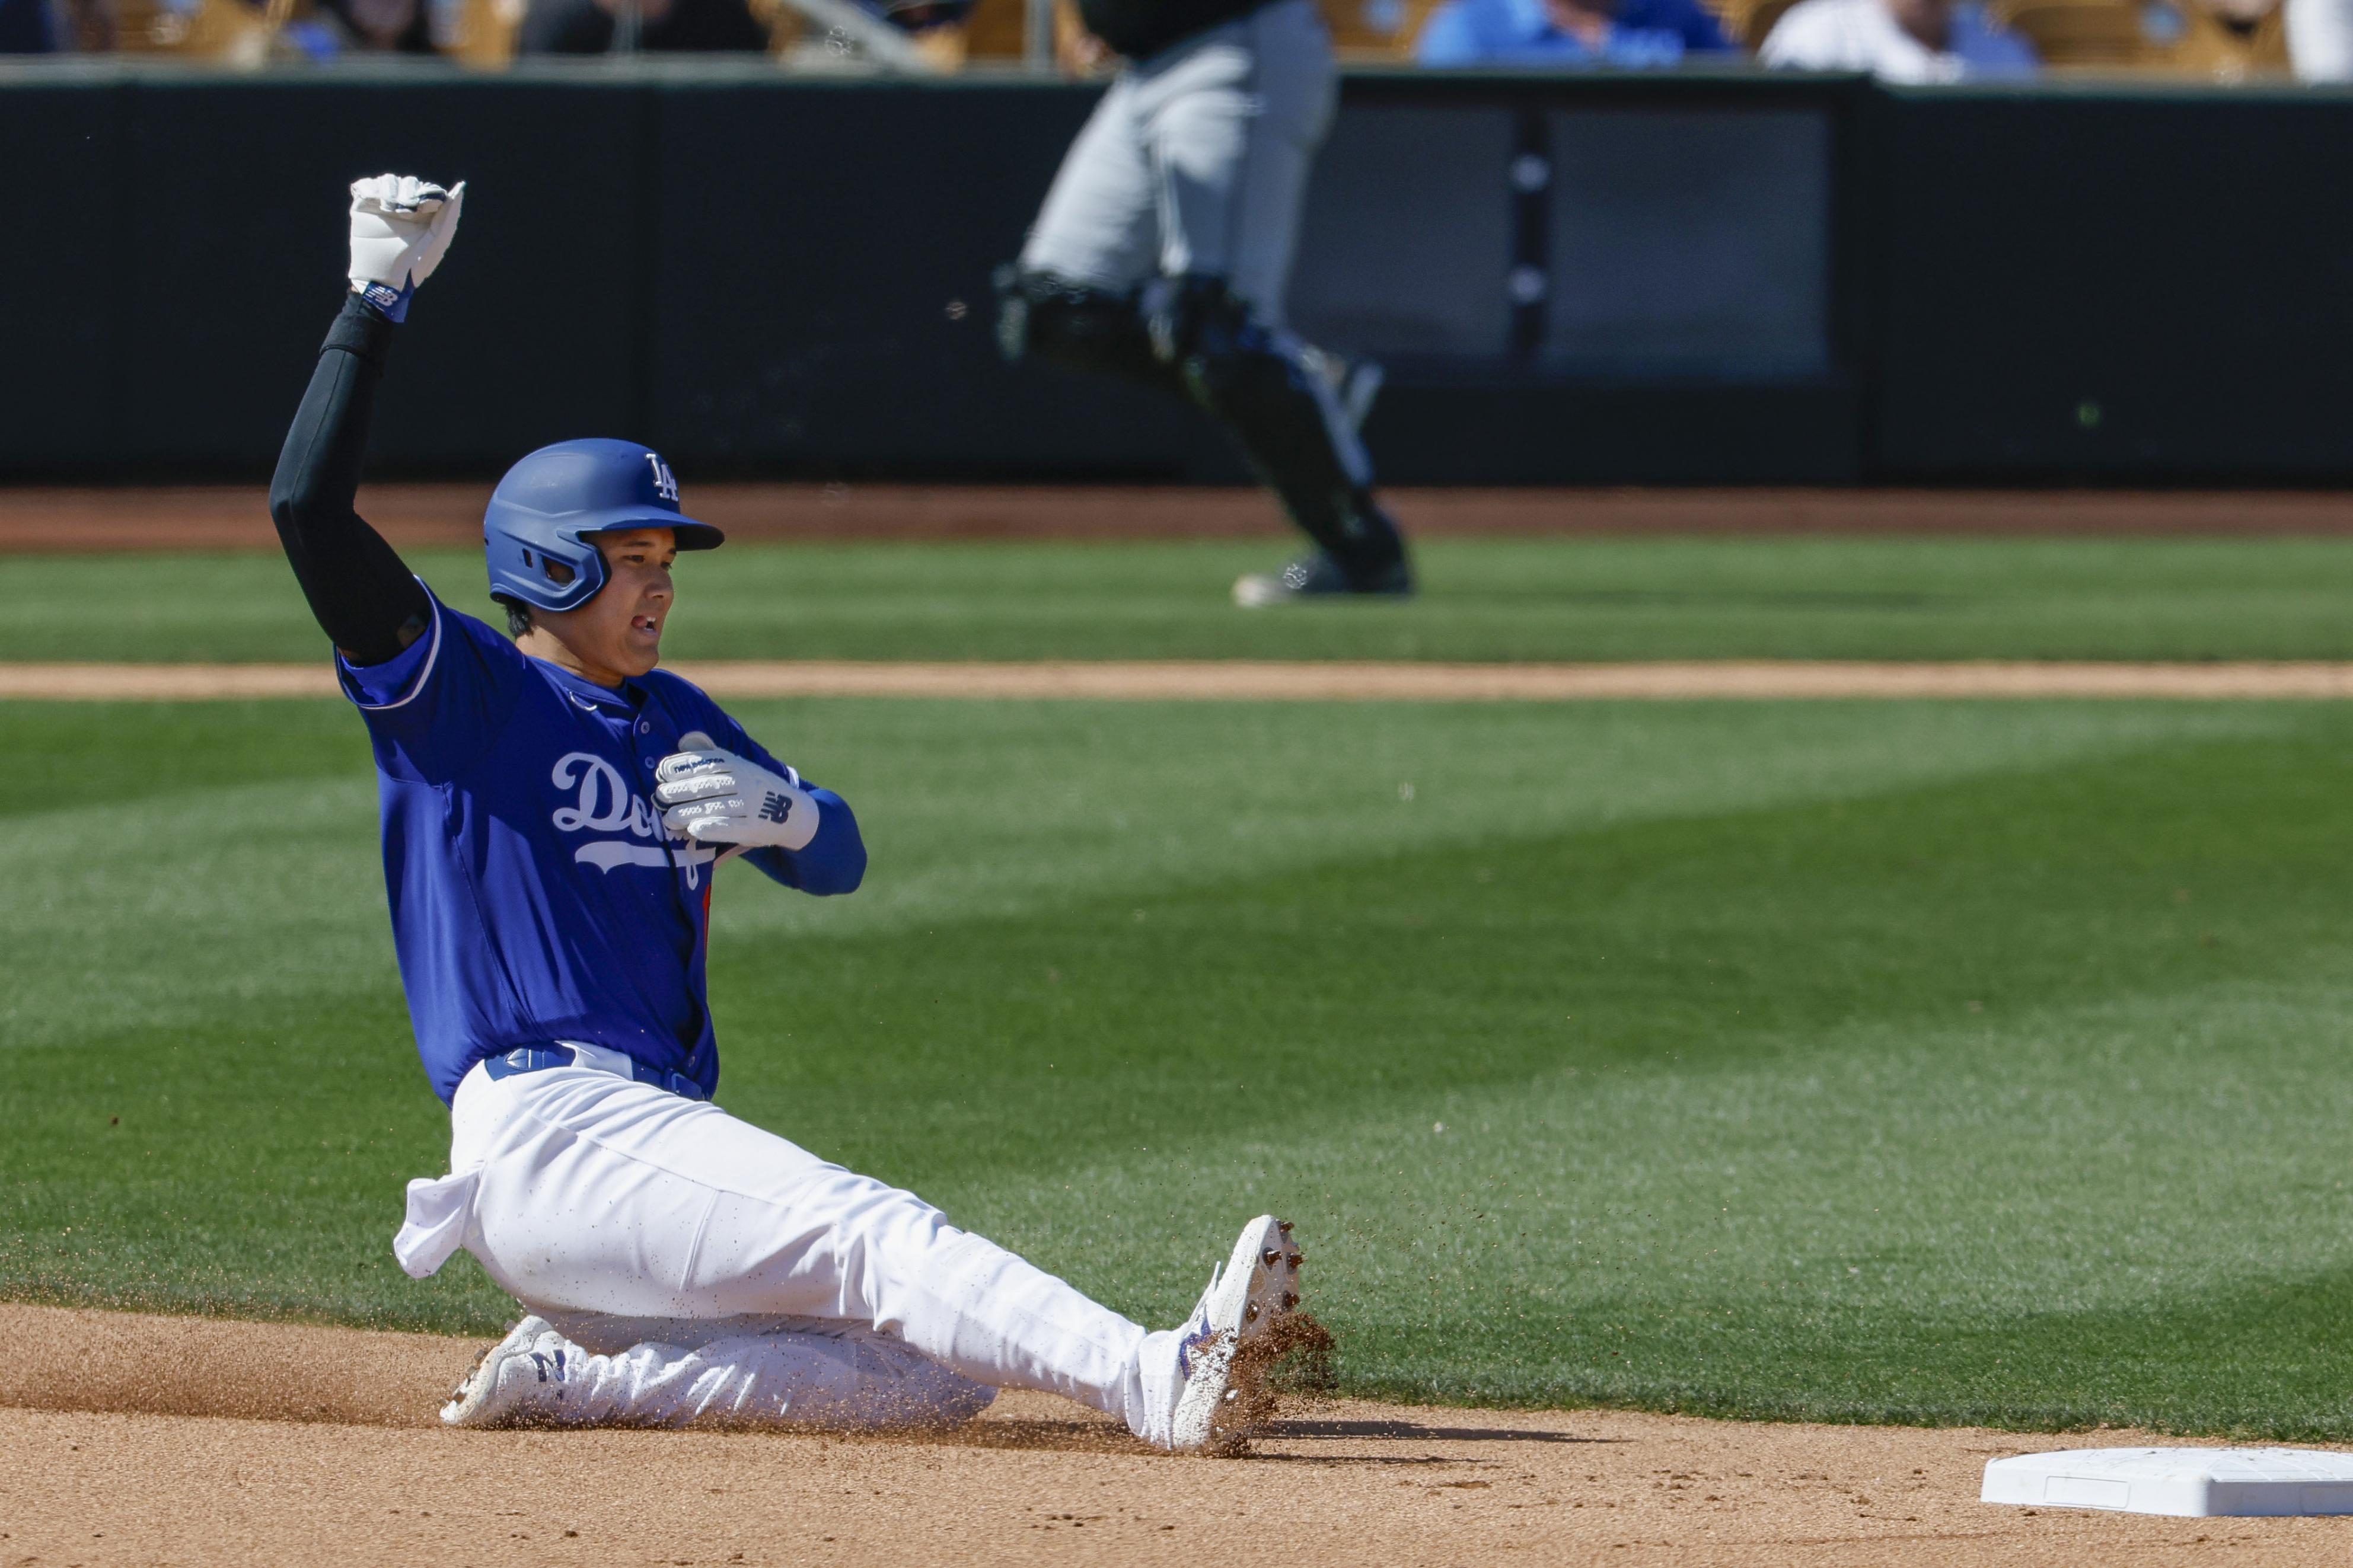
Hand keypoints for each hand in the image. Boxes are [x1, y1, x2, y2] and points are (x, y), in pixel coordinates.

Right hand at [347, 174, 465, 315]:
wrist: (384, 277)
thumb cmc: (415, 264)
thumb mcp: (438, 239)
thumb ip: (450, 214)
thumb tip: (461, 188)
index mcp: (424, 215)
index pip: (427, 189)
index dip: (428, 192)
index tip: (427, 207)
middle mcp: (404, 208)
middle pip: (409, 182)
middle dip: (410, 192)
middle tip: (407, 212)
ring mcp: (383, 206)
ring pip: (388, 180)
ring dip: (391, 191)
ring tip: (392, 211)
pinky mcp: (363, 207)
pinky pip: (365, 185)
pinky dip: (370, 188)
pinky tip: (378, 205)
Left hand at [654, 734, 818, 852]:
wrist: (793, 812)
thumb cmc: (754, 788)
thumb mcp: (739, 766)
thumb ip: (712, 755)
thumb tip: (684, 739)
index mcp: (738, 764)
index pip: (707, 762)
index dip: (683, 766)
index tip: (662, 772)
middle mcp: (746, 781)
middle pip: (708, 785)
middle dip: (681, 790)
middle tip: (659, 796)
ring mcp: (752, 804)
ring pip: (716, 806)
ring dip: (690, 812)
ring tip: (669, 819)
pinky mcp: (756, 827)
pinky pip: (732, 827)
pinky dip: (713, 828)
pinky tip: (695, 829)